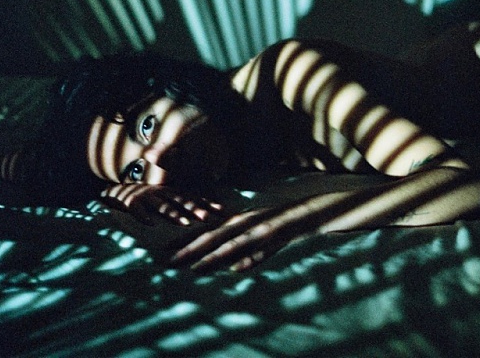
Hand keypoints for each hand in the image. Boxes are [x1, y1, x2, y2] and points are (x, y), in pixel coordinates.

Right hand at [100, 183, 222, 225]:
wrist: (117, 191)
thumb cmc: (146, 199)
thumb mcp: (164, 199)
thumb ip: (180, 205)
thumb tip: (203, 214)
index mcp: (171, 192)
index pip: (192, 198)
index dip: (206, 204)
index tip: (222, 211)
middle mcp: (161, 192)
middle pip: (181, 201)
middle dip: (195, 209)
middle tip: (207, 218)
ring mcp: (146, 197)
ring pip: (162, 206)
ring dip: (173, 215)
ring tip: (185, 224)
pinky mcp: (131, 203)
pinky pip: (137, 210)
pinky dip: (144, 217)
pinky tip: (151, 224)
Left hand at [169, 200, 321, 271]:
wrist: (314, 211)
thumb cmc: (288, 226)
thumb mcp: (266, 241)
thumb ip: (252, 254)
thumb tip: (235, 269)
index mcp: (239, 222)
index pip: (208, 232)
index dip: (186, 241)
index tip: (165, 252)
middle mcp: (244, 222)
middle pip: (210, 236)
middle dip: (187, 249)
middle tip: (165, 260)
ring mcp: (257, 228)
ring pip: (228, 243)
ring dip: (208, 255)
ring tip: (190, 267)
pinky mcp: (271, 234)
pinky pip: (253, 246)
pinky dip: (241, 255)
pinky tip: (229, 266)